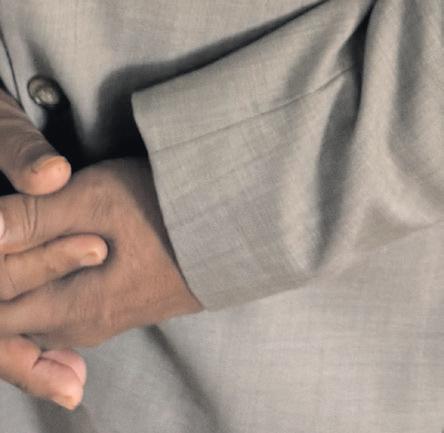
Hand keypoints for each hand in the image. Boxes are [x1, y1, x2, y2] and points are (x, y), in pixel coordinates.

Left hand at [0, 157, 202, 348]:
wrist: (232, 227)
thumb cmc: (169, 212)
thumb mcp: (97, 200)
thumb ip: (35, 217)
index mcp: (78, 308)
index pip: (1, 310)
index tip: (7, 239)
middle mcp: (91, 325)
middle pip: (21, 322)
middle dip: (6, 286)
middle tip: (14, 245)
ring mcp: (112, 320)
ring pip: (47, 317)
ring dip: (30, 289)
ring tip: (32, 251)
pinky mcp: (127, 307)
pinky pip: (74, 312)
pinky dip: (55, 291)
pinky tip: (65, 262)